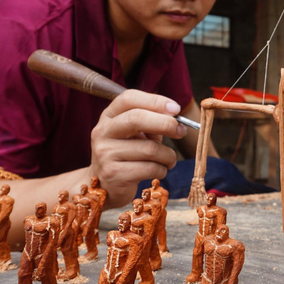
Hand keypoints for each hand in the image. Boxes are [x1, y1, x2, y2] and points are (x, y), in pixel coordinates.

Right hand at [90, 90, 184, 207]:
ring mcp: (105, 153)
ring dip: (168, 155)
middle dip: (166, 123)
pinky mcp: (113, 174)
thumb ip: (155, 121)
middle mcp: (102, 132)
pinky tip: (160, 170)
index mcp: (109, 116)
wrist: (107, 186)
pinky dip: (162, 169)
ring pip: (149, 148)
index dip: (155, 101)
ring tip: (169, 159)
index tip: (176, 109)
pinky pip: (149, 168)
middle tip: (181, 131)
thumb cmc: (130, 153)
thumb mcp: (139, 133)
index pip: (129, 98)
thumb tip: (179, 122)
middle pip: (136, 118)